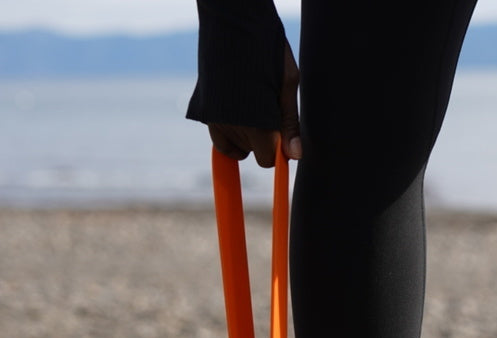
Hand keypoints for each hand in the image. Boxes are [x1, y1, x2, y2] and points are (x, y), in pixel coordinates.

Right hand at [208, 41, 301, 165]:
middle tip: (268, 108)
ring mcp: (213, 118)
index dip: (277, 149)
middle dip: (262, 140)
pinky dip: (229, 129)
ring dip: (245, 135)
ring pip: (233, 145)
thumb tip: (294, 155)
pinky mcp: (202, 108)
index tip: (283, 133)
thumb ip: (289, 123)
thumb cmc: (266, 48)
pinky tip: (240, 109)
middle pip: (250, 152)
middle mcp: (230, 126)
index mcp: (256, 124)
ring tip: (254, 104)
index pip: (266, 159)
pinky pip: (218, 135)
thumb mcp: (287, 84)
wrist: (230, 20)